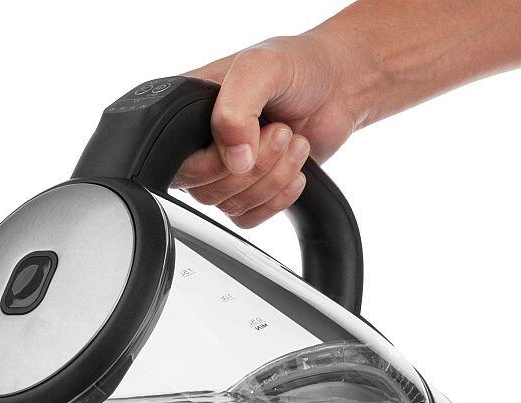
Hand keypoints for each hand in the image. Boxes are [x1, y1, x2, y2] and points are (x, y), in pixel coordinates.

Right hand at [177, 32, 365, 227]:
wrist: (341, 84)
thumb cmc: (299, 66)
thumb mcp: (260, 67)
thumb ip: (235, 110)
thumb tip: (234, 160)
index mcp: (186, 111)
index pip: (178, 160)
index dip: (214, 159)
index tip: (253, 131)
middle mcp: (200, 144)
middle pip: (203, 190)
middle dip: (255, 166)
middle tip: (281, 131)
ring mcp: (224, 170)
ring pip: (229, 205)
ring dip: (272, 177)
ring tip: (293, 141)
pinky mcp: (250, 191)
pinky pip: (248, 218)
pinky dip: (277, 199)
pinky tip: (294, 169)